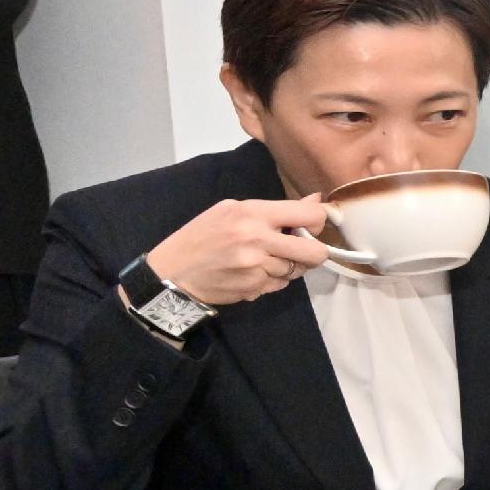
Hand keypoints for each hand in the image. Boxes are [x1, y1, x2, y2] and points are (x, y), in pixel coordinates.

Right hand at [145, 195, 331, 307]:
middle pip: (315, 252)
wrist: (171, 272)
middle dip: (315, 252)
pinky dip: (273, 279)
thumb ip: (275, 208)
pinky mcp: (254, 289)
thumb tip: (316, 201)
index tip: (310, 226)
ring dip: (289, 267)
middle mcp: (257, 240)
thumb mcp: (231, 210)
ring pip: (297, 271)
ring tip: (265, 259)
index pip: (310, 216)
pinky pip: (280, 284)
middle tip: (302, 250)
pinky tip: (253, 272)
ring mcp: (257, 267)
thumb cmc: (200, 236)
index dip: (318, 221)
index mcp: (252, 213)